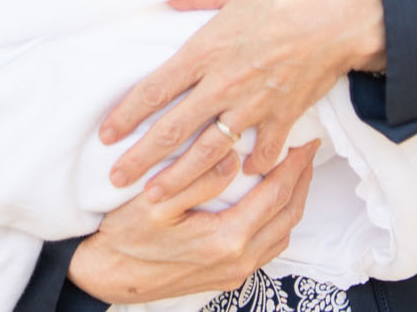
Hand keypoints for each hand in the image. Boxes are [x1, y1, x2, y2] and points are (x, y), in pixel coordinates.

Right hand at [67, 142, 317, 303]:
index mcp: (225, 239)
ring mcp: (235, 272)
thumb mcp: (154, 202)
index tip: (305, 139)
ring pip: (281, 234)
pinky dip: (278, 220)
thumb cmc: (126, 237)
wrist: (108, 276)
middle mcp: (238, 260)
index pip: (275, 196)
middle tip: (308, 149)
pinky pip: (268, 246)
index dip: (293, 165)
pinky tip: (271, 202)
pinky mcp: (228, 277)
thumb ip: (196, 179)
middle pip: (287, 216)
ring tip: (294, 171)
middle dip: (301, 180)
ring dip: (292, 201)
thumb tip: (232, 158)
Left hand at [101, 0, 382, 198]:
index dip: (126, 114)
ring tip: (156, 197)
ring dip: (181, 178)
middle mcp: (225, 83)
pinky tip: (238, 179)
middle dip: (141, 158)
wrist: (342, 14)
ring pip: (209, 152)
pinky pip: (262, 152)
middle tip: (116, 180)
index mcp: (206, 50)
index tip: (106, 135)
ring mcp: (255, 104)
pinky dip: (250, 168)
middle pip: (174, 129)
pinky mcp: (285, 117)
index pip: (155, 88)